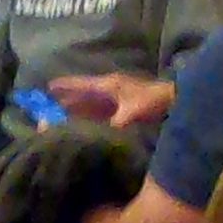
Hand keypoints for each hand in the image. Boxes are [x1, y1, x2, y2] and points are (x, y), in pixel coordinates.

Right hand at [49, 73, 175, 128]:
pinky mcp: (124, 109)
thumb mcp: (131, 112)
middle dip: (66, 100)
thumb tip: (98, 137)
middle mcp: (109, 90)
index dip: (65, 85)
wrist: (175, 100)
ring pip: (91, 104)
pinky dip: (90, 117)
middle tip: (48, 106)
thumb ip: (114, 124)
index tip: (47, 87)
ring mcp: (117, 99)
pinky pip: (100, 112)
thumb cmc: (152, 101)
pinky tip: (83, 126)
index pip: (81, 84)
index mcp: (108, 85)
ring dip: (77, 109)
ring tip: (60, 117)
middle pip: (83, 95)